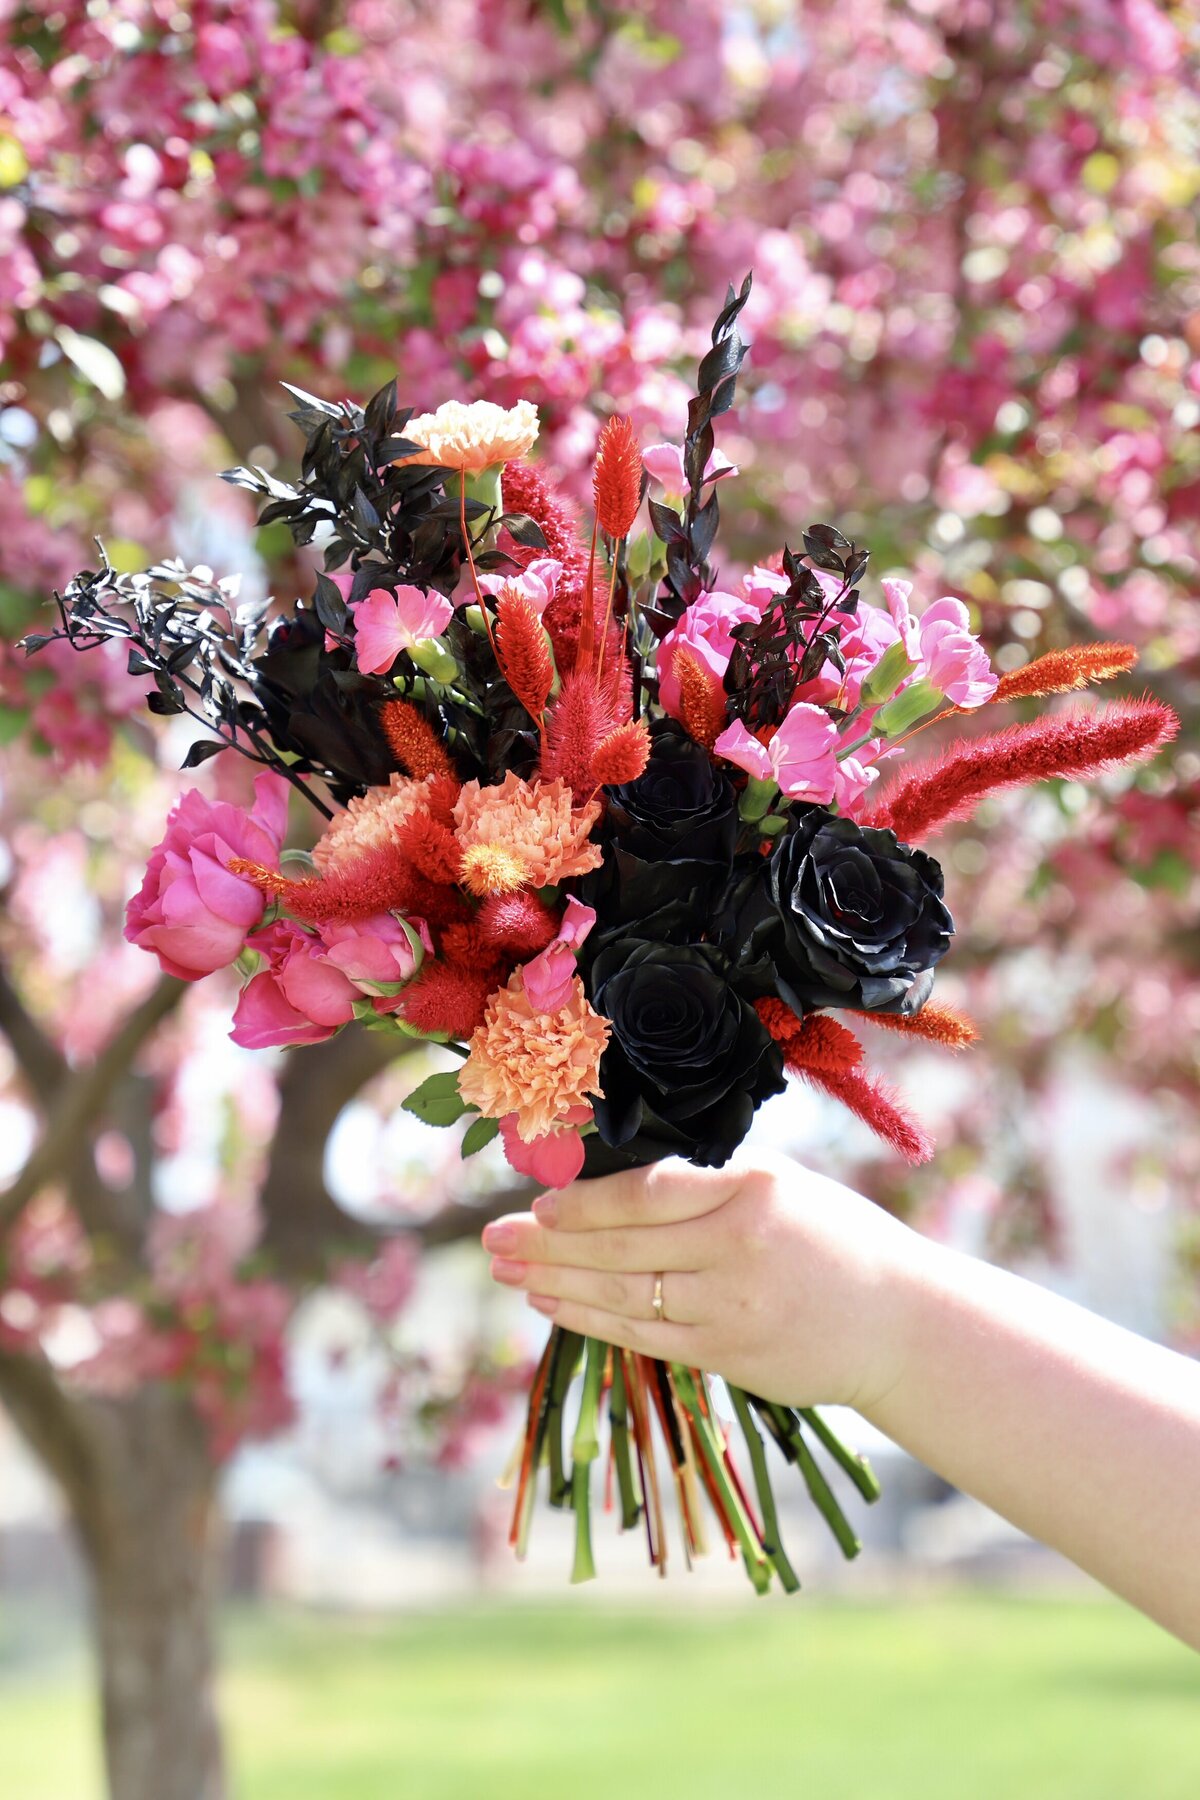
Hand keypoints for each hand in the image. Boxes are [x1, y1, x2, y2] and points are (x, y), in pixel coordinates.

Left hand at [481, 1153, 920, 1410]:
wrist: (900, 1321)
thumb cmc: (832, 1239)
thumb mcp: (780, 1186)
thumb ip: (706, 1185)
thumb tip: (608, 1188)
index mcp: (752, 1189)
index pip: (645, 1194)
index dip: (582, 1203)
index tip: (538, 1203)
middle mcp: (738, 1247)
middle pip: (620, 1247)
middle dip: (547, 1244)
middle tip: (493, 1239)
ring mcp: (732, 1308)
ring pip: (623, 1296)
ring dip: (556, 1285)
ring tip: (509, 1272)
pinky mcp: (729, 1355)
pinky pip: (643, 1336)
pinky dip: (591, 1321)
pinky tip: (553, 1307)